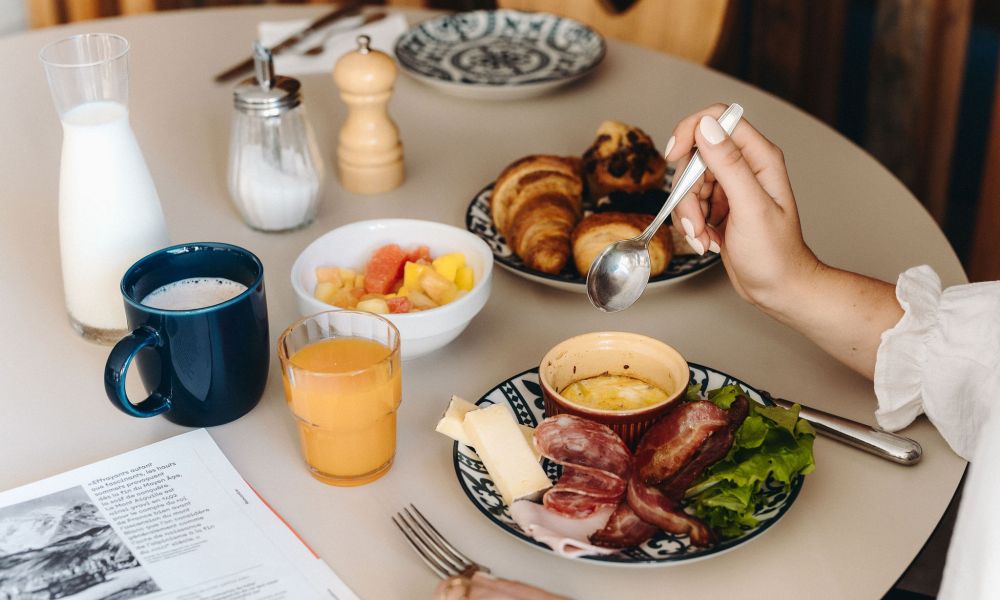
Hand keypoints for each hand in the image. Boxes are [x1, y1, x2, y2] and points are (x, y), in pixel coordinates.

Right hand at [664, 104, 901, 378]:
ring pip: (688, 183)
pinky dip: (691, 224)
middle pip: (695, 156)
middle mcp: (745, 166)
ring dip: (688, 214)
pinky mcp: (720, 205)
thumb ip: (728, 164)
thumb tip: (707, 127)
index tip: (674, 156)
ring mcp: (731, 186)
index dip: (690, 132)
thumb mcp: (750, 207)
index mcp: (759, 157)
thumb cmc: (775, 255)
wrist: (778, 288)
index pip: (717, 119)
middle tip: (698, 221)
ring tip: (704, 237)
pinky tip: (707, 241)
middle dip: (687, 191)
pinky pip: (690, 203)